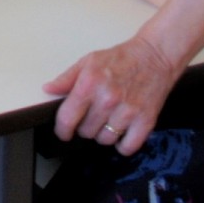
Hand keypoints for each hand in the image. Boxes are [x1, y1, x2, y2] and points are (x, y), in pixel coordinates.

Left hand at [45, 34, 180, 156]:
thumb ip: (66, 78)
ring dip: (104, 134)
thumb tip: (48, 89)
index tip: (64, 132)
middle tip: (94, 115)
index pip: (67, 119)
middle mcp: (108, 99)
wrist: (155, 55)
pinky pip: (127, 147)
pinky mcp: (145, 120)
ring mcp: (128, 111)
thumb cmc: (122, 58)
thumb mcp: (89, 61)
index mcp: (90, 83)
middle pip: (86, 132)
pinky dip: (123, 144)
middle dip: (86, 126)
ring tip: (109, 119)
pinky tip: (123, 130)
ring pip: (105, 140)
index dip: (62, 130)